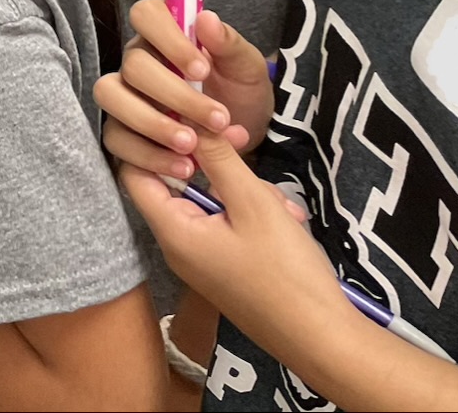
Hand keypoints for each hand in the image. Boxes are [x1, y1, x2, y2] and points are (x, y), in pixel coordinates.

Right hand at [95, 1, 273, 182]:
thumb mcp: (246, 67)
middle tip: (215, 119)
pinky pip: (116, 141)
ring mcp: (124, 96)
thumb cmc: (240, 91)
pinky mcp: (122, 132)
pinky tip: (184, 167)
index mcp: (163, 35)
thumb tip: (206, 19)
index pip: (145, 15)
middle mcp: (136, 61)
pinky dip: (150, 156)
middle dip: (174, 95)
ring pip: (112, 98)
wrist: (243, 134)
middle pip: (131, 65)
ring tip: (192, 146)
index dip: (168, 39)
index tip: (202, 69)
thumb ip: (229, 43)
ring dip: (152, 124)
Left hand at [121, 132, 350, 362]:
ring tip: (283, 206)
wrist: (322, 339)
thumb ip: (218, 158)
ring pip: (213, 203)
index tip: (190, 120)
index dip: (156, 140)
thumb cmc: (284, 272)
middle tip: (247, 147)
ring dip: (247, 192)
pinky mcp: (225, 268)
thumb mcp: (253, 203)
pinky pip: (230, 226)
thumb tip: (187, 119)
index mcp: (171, 231)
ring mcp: (202, 260)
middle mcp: (178, 246)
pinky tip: (289, 220)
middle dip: (216, 165)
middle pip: (179, 183)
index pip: (136, 171)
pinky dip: (256, 216)